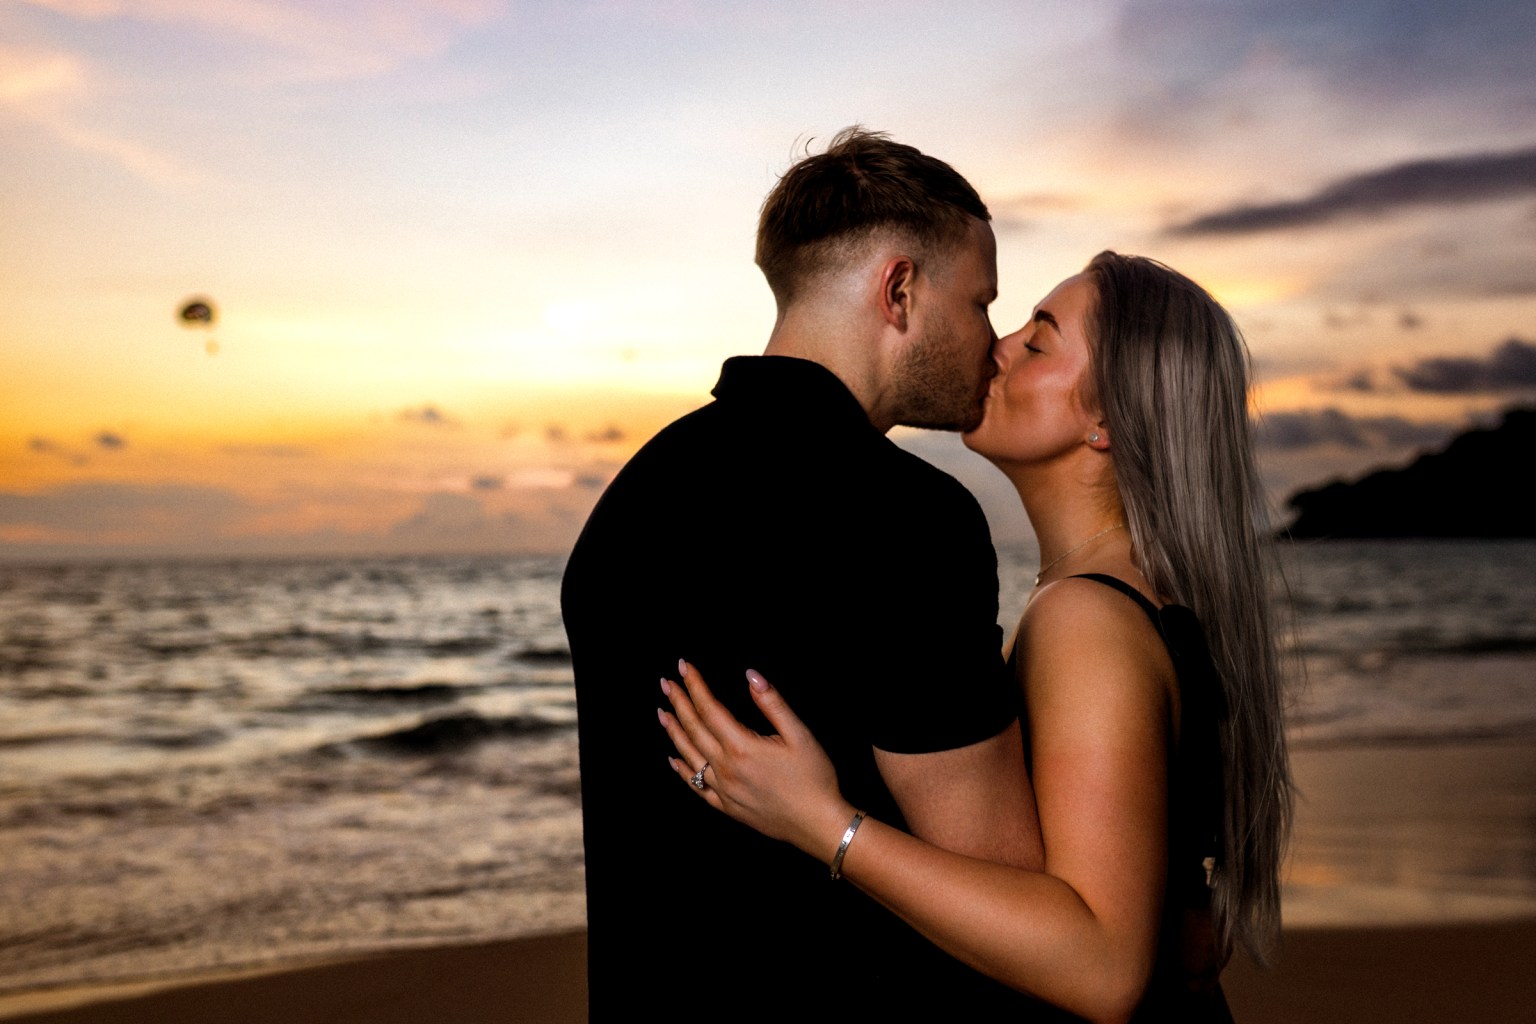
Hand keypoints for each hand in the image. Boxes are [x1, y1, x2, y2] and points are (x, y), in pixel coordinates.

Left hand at [659, 660, 854, 862]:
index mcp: (742, 747)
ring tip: (663, 713)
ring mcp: (724, 790)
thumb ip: (772, 703)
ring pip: (690, 756)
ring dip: (674, 732)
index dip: (695, 685)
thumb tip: (751, 675)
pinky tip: (674, 759)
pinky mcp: (727, 807)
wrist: (818, 825)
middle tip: (666, 683)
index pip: (709, 708)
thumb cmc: (814, 779)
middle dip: (679, 702)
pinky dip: (682, 771)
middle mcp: (726, 769)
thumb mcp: (800, 734)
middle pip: (694, 729)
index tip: (684, 666)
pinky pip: (696, 787)